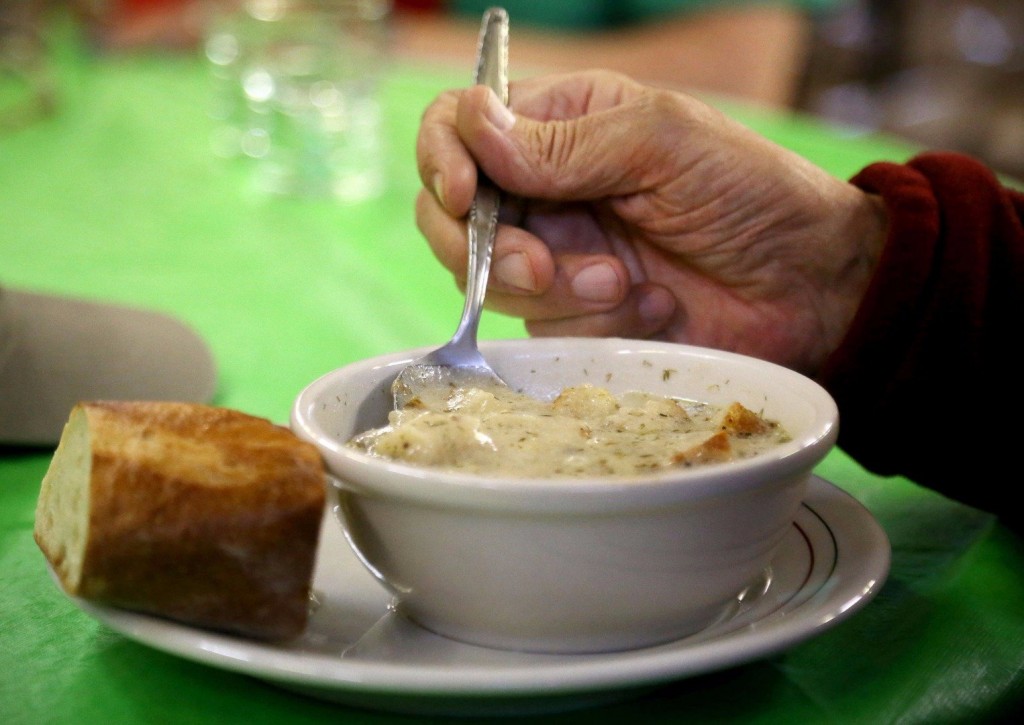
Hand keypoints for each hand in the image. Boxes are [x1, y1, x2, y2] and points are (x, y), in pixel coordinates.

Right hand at [415, 70, 886, 374]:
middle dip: (486, 248)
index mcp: (562, 122)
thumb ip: (565, 141)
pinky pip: (540, 329)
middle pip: (450, 215)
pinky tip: (651, 308)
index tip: (463, 195)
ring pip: (487, 280)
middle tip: (542, 268)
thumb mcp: (664, 143)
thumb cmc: (750, 194)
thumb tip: (473, 124)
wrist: (809, 289)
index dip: (443, 158)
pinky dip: (591, 324)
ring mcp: (556, 254)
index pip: (459, 125)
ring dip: (553, 290)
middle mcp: (545, 187)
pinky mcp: (575, 315)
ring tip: (625, 282)